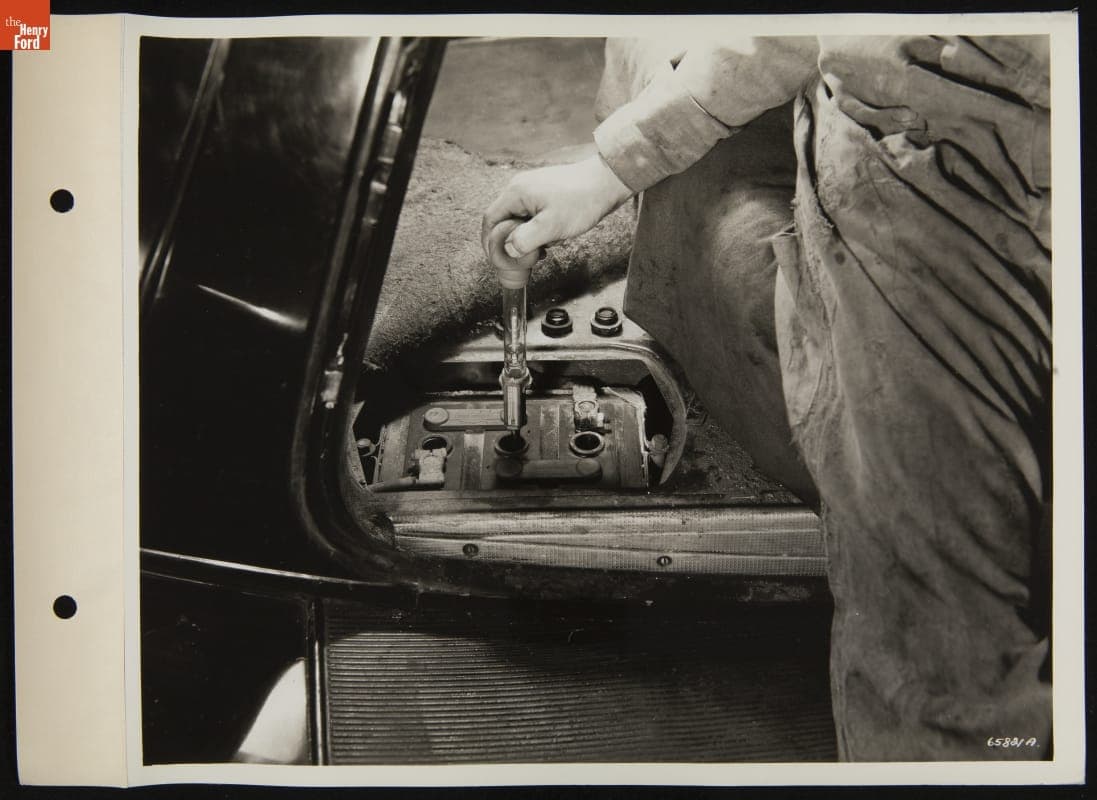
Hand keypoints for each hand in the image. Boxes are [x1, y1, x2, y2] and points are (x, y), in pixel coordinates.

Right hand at [481, 155, 633, 260]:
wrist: (608, 181)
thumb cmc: (582, 201)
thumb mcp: (552, 226)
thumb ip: (526, 240)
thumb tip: (508, 250)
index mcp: (516, 192)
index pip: (490, 219)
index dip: (489, 242)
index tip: (498, 260)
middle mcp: (519, 188)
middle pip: (502, 220)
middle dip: (509, 241)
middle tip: (522, 259)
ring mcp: (532, 189)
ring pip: (518, 220)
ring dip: (525, 238)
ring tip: (541, 250)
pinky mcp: (544, 193)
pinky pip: (531, 216)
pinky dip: (535, 230)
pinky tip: (549, 240)